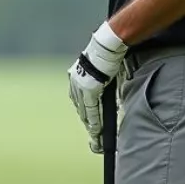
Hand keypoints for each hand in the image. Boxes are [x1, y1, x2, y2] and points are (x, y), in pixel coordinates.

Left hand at [67, 23, 126, 151]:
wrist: (106, 46)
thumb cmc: (107, 53)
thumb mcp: (102, 68)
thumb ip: (102, 81)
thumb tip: (109, 87)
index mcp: (76, 76)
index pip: (80, 99)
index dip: (85, 112)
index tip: (89, 121)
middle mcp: (75, 83)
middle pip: (81, 107)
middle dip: (87, 122)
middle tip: (93, 135)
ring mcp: (80, 88)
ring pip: (85, 112)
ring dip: (91, 125)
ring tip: (96, 138)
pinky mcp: (89, 91)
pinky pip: (91, 110)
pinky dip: (94, 121)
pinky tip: (97, 131)